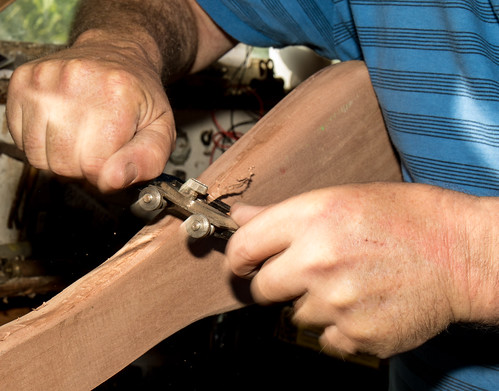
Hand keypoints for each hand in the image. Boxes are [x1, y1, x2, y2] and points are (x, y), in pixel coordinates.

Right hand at [6, 35, 174, 191]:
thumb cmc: (140, 96)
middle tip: (98, 149)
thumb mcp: (161, 130)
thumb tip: (113, 180)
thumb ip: (147, 160)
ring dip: (60, 158)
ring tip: (80, 139)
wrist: (118, 54)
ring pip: (38, 156)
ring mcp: (45, 80)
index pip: (95, 166)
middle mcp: (76, 81)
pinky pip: (21, 139)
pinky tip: (61, 128)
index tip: (114, 161)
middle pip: (64, 163)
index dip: (105, 174)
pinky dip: (40, 144)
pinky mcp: (23, 81)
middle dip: (83, 168)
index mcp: (117, 94)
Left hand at [226, 183, 479, 357]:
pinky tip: (361, 303)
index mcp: (312, 218)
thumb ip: (281, 213)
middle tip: (300, 273)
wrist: (458, 253)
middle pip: (262, 289)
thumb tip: (240, 217)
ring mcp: (337, 302)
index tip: (243, 263)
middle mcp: (319, 260)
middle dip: (273, 283)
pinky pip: (326, 338)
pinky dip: (337, 326)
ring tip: (347, 283)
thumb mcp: (340, 198)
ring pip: (296, 315)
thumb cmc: (405, 219)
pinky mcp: (356, 335)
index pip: (243, 247)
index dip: (238, 257)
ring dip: (312, 303)